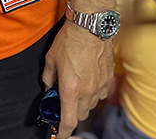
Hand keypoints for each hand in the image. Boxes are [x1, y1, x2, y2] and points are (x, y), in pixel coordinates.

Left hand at [42, 21, 112, 138]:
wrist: (91, 27)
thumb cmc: (70, 40)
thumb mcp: (51, 58)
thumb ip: (48, 76)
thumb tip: (48, 85)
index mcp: (70, 89)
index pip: (68, 121)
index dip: (63, 132)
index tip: (59, 135)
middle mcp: (86, 92)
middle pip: (79, 115)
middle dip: (70, 113)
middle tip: (62, 101)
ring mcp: (99, 87)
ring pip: (90, 106)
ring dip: (81, 103)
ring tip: (74, 87)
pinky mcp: (107, 81)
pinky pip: (99, 96)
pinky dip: (92, 94)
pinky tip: (86, 81)